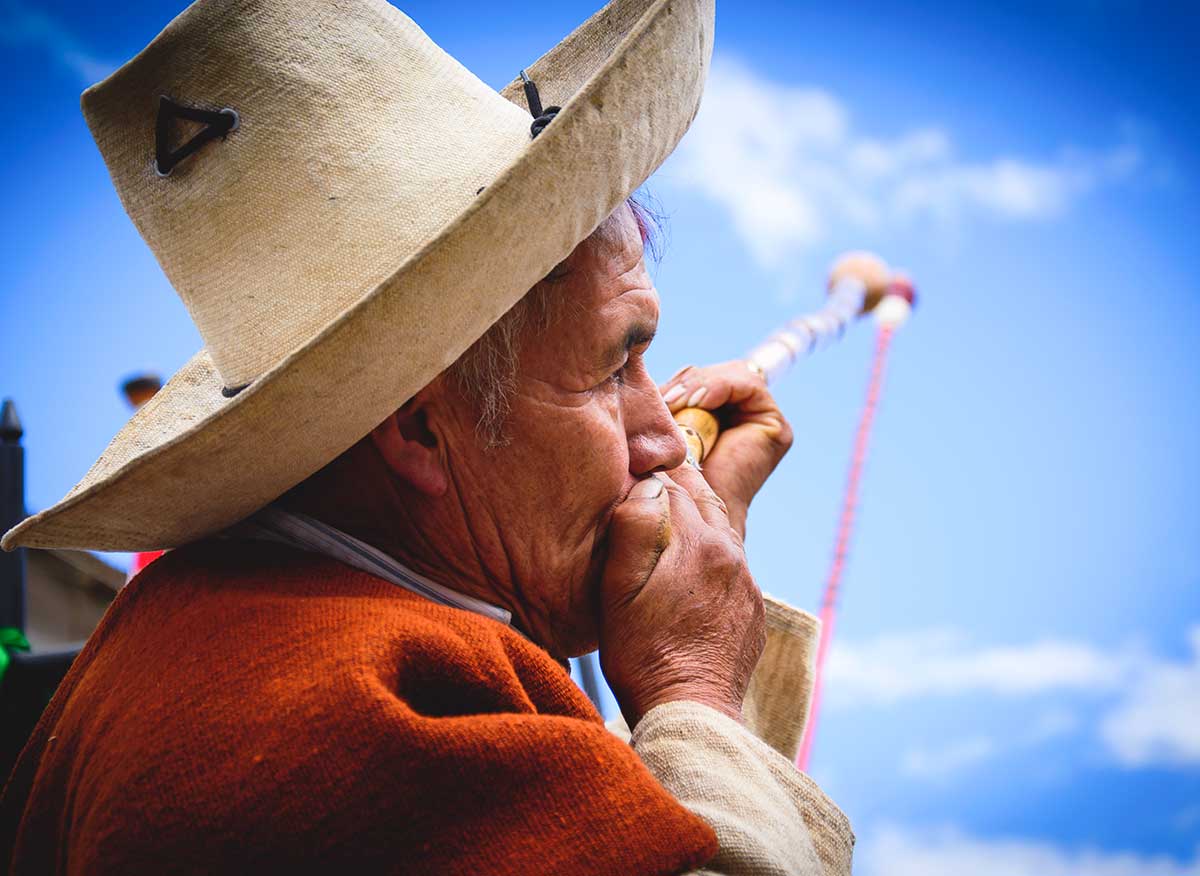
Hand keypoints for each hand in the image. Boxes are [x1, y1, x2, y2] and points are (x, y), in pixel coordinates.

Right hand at [598, 465, 765, 728]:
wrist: (691, 713)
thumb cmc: (643, 655)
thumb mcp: (617, 591)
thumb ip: (633, 528)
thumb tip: (650, 485)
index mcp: (699, 542)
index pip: (675, 483)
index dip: (650, 475)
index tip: (633, 469)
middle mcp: (732, 555)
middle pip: (706, 498)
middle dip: (680, 487)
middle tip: (653, 482)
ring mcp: (747, 584)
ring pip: (722, 530)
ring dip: (697, 521)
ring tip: (669, 524)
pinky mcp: (752, 610)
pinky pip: (732, 567)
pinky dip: (711, 558)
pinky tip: (689, 573)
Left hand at [659, 361, 792, 536]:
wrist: (689, 519)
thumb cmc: (668, 480)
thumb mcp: (661, 430)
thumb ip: (664, 402)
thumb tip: (644, 371)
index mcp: (717, 419)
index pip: (699, 381)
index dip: (679, 383)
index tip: (657, 395)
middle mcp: (743, 420)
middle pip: (713, 376)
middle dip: (687, 383)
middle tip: (665, 398)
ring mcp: (762, 423)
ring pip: (728, 376)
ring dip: (698, 386)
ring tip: (676, 401)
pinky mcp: (775, 427)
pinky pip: (747, 384)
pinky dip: (718, 387)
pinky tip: (697, 401)